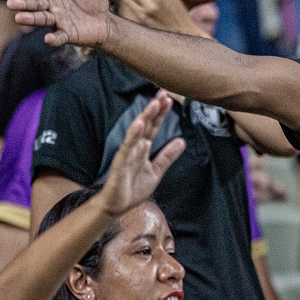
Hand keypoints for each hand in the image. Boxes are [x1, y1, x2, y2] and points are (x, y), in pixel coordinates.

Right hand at [6, 0, 111, 47]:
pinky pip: (59, 36)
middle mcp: (52, 6)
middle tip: (11, 3)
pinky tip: (48, 39)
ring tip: (19, 18)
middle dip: (23, 3)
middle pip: (34, 4)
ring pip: (42, 19)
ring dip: (31, 19)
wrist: (104, 21)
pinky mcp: (68, 34)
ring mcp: (58, 21)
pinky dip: (54, 38)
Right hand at [96, 90, 185, 216]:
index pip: (154, 127)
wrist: (117, 206)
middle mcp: (135, 147)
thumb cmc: (133, 188)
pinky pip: (127, 147)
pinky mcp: (120, 163)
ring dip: (146, 117)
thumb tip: (182, 140)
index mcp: (144, 148)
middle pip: (146, 124)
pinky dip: (134, 135)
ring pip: (137, 132)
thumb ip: (167, 156)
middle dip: (154, 109)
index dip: (161, 114)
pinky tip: (140, 124)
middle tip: (163, 93)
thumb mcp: (156, 171)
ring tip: (154, 104)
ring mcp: (127, 153)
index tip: (169, 99)